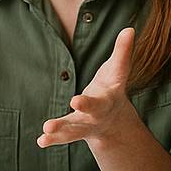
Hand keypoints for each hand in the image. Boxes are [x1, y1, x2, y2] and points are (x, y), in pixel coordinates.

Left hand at [37, 27, 137, 147]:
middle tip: (68, 108)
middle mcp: (97, 114)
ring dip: (59, 131)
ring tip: (46, 129)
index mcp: (108, 98)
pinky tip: (40, 141)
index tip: (74, 100)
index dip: (89, 100)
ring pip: (73, 130)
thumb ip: (122, 51)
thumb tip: (130, 28)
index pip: (99, 99)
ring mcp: (84, 124)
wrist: (113, 120)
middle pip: (89, 114)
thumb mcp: (118, 70)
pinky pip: (62, 137)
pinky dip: (51, 140)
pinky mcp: (72, 130)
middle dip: (80, 111)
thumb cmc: (112, 87)